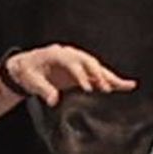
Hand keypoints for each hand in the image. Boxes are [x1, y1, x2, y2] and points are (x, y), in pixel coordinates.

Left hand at [5, 44, 136, 106]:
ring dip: (110, 78)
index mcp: (57, 54)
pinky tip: (127, 85)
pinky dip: (113, 81)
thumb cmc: (27, 71)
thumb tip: (53, 100)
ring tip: (125, 86)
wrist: (25, 67)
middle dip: (99, 75)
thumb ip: (43, 89)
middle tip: (106, 88)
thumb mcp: (30, 80)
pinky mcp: (82, 73)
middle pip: (89, 63)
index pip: (73, 63)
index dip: (81, 75)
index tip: (87, 87)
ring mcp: (78, 63)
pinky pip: (99, 76)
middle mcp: (71, 55)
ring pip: (97, 68)